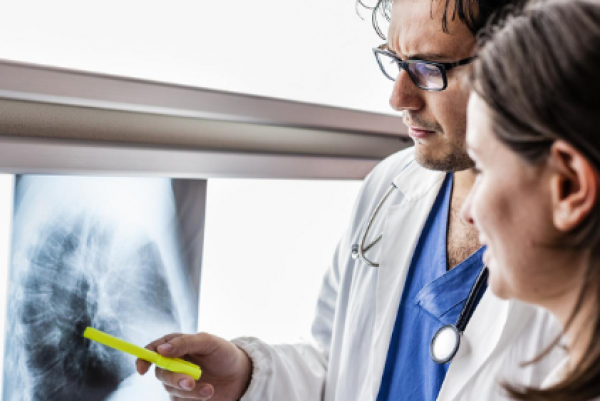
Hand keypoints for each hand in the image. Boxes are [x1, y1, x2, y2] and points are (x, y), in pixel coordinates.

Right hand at [136, 332, 252, 400]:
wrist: (240, 376)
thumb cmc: (224, 354)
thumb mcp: (209, 342)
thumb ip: (185, 343)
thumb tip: (161, 349)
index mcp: (176, 346)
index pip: (152, 350)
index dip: (144, 358)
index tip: (143, 368)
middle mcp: (173, 364)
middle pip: (161, 373)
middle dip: (175, 378)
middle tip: (191, 382)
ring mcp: (178, 382)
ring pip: (171, 389)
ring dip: (190, 391)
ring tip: (210, 389)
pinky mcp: (185, 397)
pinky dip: (193, 400)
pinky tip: (208, 394)